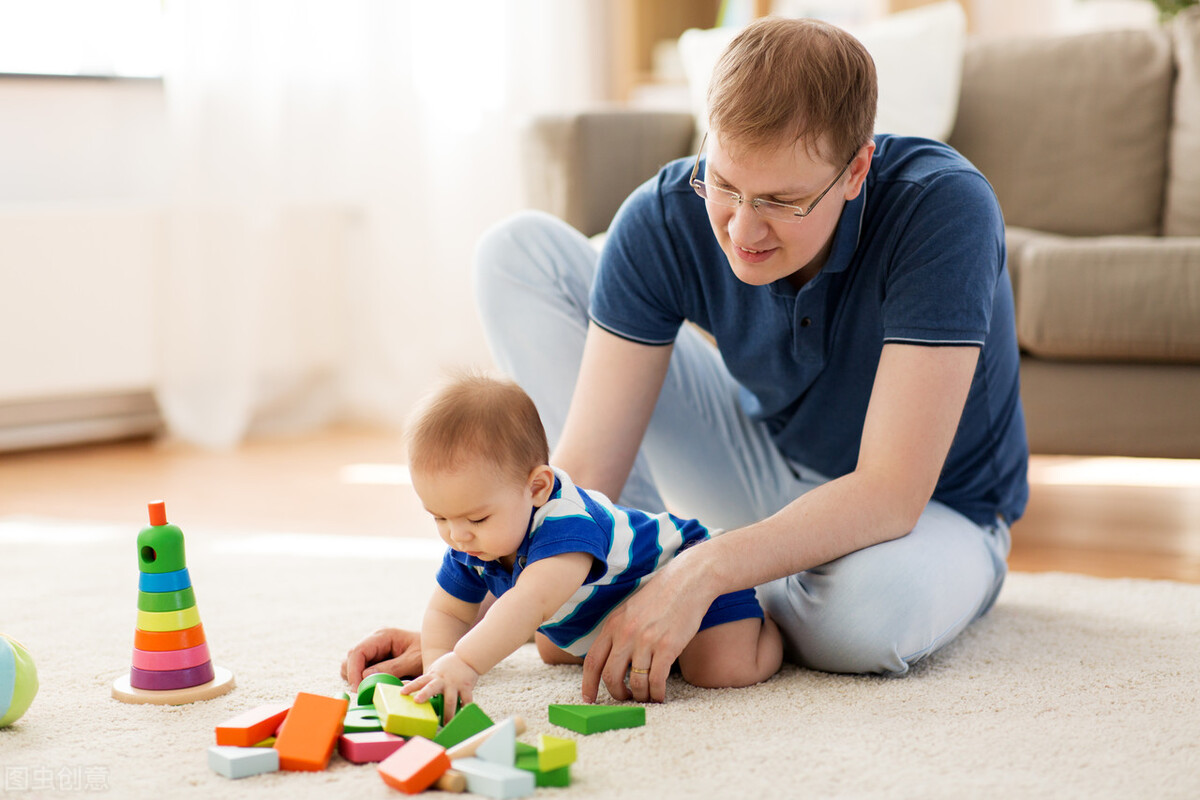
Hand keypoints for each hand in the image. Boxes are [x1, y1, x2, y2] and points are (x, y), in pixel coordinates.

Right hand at [341, 628, 422, 689]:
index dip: (354, 671)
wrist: (438, 650)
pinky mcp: (376, 660)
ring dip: (357, 678)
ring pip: (353, 665)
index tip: (358, 689)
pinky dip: (364, 680)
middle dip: (354, 676)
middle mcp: (375, 641)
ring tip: (371, 690)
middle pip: (351, 658)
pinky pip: (362, 671)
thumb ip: (392, 668)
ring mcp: (374, 650)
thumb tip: (366, 676)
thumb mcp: (413, 661)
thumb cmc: (427, 652)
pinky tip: (376, 686)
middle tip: (364, 693)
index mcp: (383, 636)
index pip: (358, 651)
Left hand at [400, 652, 478, 722]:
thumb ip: (421, 680)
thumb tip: (402, 684)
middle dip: (424, 694)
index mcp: (433, 676)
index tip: (402, 692)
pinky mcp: (466, 686)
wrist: (467, 657)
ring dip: (448, 712)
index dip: (411, 686)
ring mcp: (455, 683)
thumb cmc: (447, 667)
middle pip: (432, 687)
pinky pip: (466, 700)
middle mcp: (442, 680)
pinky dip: (465, 708)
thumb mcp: (433, 670)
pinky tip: (463, 715)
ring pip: (450, 699)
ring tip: (446, 723)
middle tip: (417, 701)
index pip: (419, 681)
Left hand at [582, 556, 710, 703]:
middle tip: (625, 697)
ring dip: (640, 695)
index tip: (589, 699)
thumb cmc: (660, 598)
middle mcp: (625, 634)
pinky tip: (660, 694)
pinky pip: (656, 681)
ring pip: (635, 682)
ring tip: (646, 696)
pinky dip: (656, 693)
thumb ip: (617, 633)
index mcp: (613, 625)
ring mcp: (646, 641)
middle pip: (610, 676)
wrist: (687, 582)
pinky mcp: (667, 647)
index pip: (592, 661)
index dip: (588, 684)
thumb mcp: (629, 611)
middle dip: (617, 693)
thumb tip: (609, 660)